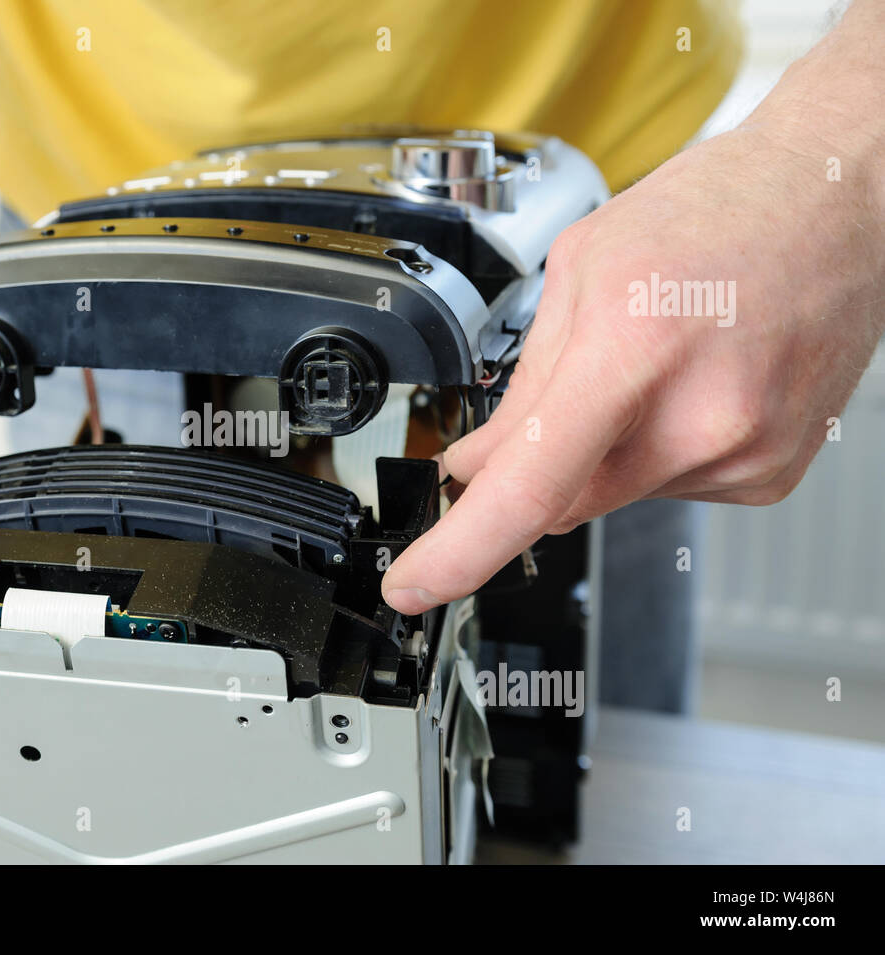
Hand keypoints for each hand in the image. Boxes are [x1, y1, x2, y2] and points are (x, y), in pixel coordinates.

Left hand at [382, 119, 884, 614]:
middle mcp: (699, 415)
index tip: (414, 585)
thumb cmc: (718, 211)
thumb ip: (522, 384)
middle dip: (538, 463)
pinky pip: (671, 487)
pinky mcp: (771, 475)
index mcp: (634, 348)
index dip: (458, 552)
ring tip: (659, 359)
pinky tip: (692, 384)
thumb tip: (475, 467)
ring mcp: (745, 452)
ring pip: (615, 493)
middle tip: (567, 389)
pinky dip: (658, 450)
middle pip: (563, 498)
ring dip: (607, 448)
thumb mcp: (583, 269)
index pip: (529, 489)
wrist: (839, 198)